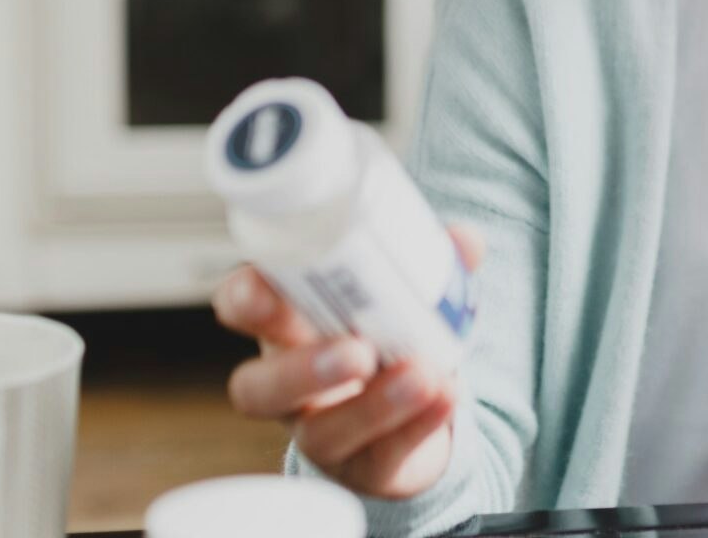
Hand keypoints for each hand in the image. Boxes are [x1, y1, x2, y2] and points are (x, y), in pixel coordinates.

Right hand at [213, 225, 483, 500]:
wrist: (420, 410)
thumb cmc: (391, 334)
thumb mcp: (405, 292)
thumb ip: (430, 264)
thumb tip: (466, 240)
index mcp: (287, 325)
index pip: (241, 308)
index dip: (244, 299)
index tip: (262, 286)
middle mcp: (289, 383)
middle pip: (259, 389)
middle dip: (302, 370)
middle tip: (357, 350)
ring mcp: (322, 431)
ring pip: (321, 434)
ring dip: (373, 404)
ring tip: (421, 375)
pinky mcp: (367, 467)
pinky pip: (384, 455)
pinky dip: (418, 424)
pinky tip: (447, 396)